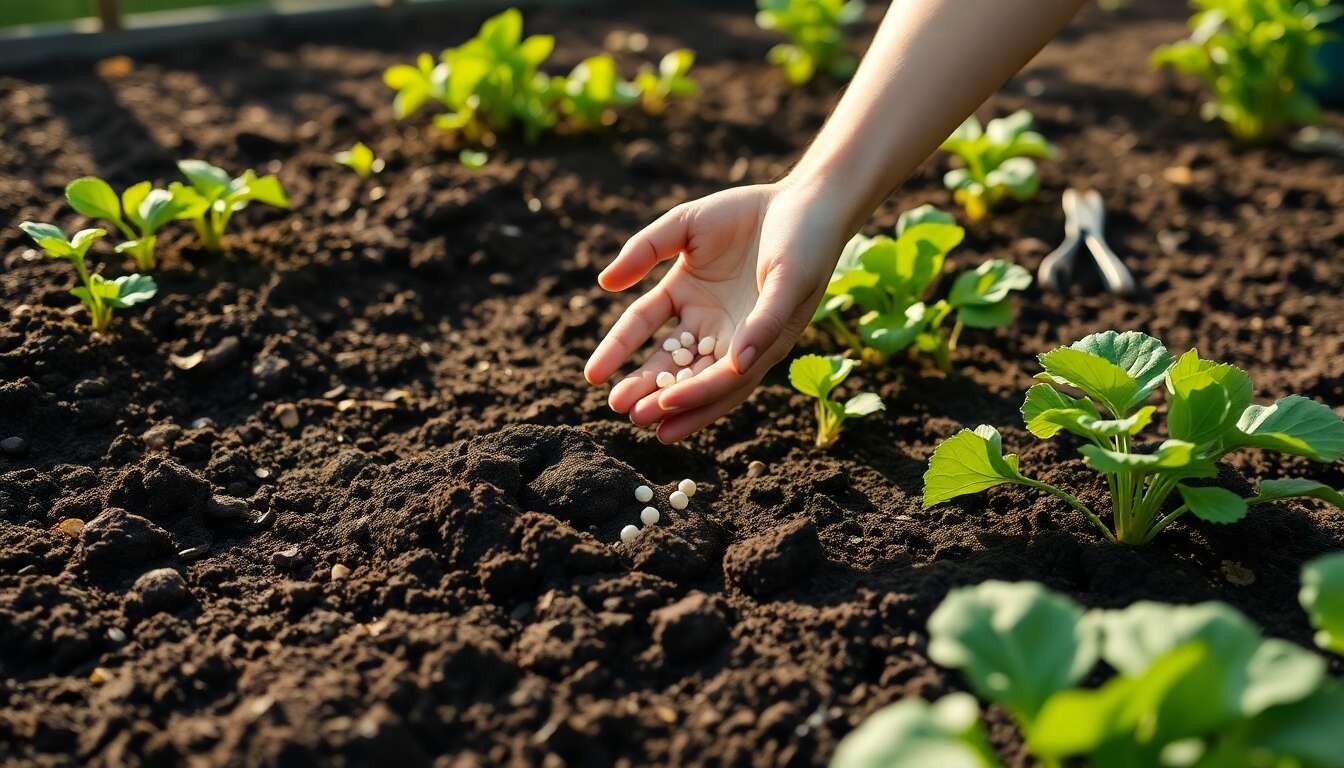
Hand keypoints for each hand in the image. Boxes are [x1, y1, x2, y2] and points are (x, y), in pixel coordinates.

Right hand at [584, 181, 848, 442]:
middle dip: (650, 389)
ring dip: (690, 395)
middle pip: (675, 364)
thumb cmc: (746, 214)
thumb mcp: (685, 226)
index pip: (644, 328)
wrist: (805, 201)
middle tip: (623, 411)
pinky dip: (743, 360)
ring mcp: (748, 331)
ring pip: (714, 372)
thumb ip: (645, 250)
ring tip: (658, 416)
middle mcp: (715, 325)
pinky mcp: (783, 323)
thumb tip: (605, 284)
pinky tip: (728, 370)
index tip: (593, 376)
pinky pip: (760, 345)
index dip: (618, 351)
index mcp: (687, 298)